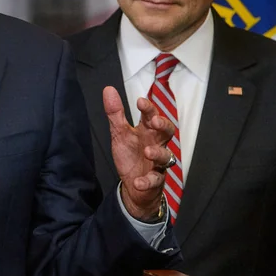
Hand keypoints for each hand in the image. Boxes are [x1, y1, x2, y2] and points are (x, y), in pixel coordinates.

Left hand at [103, 86, 173, 220]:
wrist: (133, 185)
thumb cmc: (130, 155)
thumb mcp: (119, 133)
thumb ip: (115, 114)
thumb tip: (108, 89)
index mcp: (147, 132)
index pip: (152, 116)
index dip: (148, 108)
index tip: (140, 101)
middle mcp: (156, 145)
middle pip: (167, 132)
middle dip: (163, 125)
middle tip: (155, 121)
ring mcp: (158, 163)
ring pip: (166, 156)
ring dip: (158, 153)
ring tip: (147, 151)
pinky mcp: (155, 180)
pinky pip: (154, 180)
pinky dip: (147, 181)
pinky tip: (138, 181)